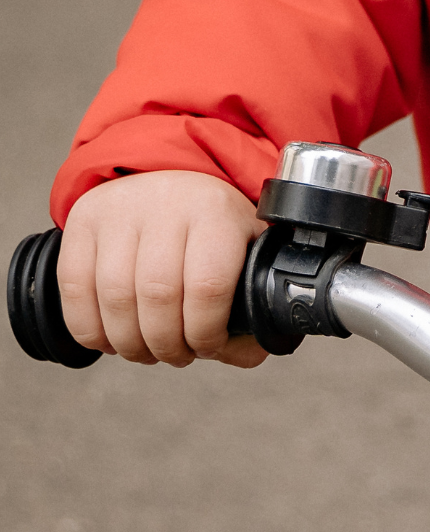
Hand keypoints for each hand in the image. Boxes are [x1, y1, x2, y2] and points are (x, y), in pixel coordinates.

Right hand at [57, 171, 265, 367]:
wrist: (171, 177)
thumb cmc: (212, 226)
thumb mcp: (247, 252)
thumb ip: (253, 305)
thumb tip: (242, 353)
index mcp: (217, 212)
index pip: (207, 287)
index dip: (205, 333)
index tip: (206, 347)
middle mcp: (168, 202)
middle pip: (157, 296)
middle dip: (165, 344)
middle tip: (174, 355)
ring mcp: (120, 208)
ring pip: (115, 297)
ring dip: (129, 343)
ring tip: (145, 350)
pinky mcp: (84, 218)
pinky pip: (75, 288)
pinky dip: (89, 328)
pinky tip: (110, 338)